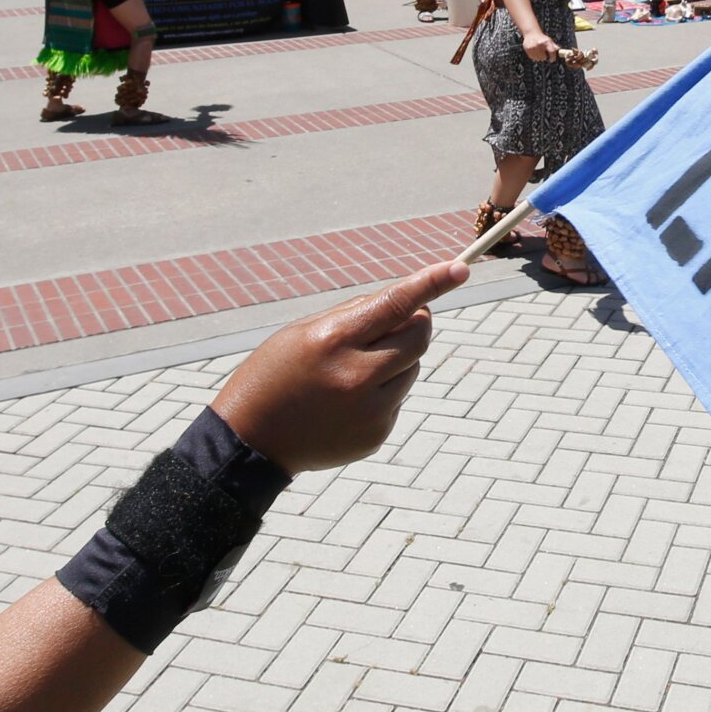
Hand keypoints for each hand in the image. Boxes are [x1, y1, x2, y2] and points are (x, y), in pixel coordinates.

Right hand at [210, 261, 468, 473]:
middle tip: (396, 322)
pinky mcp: (376, 434)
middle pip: (419, 337)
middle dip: (415, 324)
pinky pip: (397, 399)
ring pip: (412, 368)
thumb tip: (411, 303)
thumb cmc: (275, 375)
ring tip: (350, 372)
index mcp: (333, 341)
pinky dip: (382, 393)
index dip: (431, 284)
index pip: (394, 305)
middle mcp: (356, 376)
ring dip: (397, 360)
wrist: (250, 442)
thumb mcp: (302, 332)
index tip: (460, 268)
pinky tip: (345, 404)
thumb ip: (357, 315)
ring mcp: (369, 410)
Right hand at [523, 30, 560, 61]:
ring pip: (538, 58)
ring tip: (538, 52)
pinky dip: (534, 56)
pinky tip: (534, 51)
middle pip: (544, 57)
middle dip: (545, 56)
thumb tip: (561, 53)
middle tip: (543, 53)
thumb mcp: (549, 41)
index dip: (553, 57)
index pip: (552, 52)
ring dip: (539, 57)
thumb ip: (555, 47)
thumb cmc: (542, 39)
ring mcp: (533, 47)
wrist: (532, 33)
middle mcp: (540, 44)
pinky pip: (533, 58)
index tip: (552, 59)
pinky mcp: (528, 49)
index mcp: (546, 42)